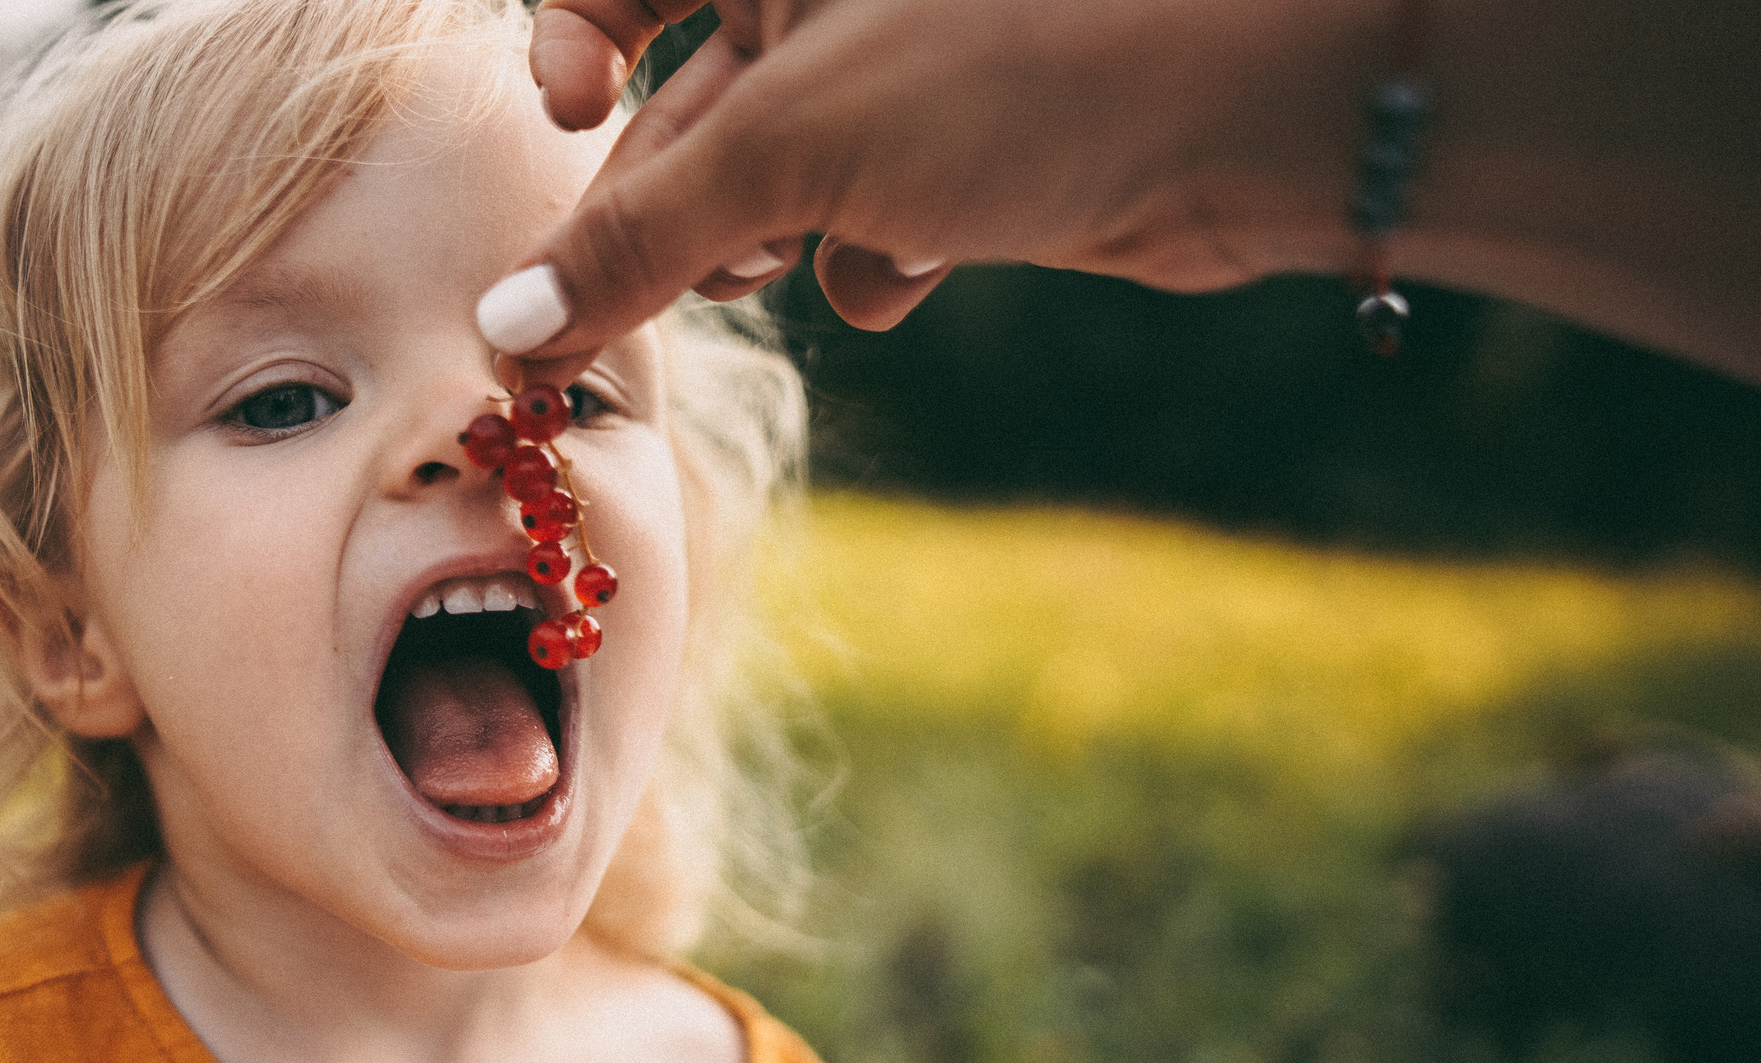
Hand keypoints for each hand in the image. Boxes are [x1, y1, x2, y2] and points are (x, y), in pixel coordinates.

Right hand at [488, 0, 1376, 378]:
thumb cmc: (1022, 62)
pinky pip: (858, 224)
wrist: (1254, 113)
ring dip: (761, 243)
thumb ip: (635, 238)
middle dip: (665, 198)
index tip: (572, 113)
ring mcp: (896, 77)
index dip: (574, 38)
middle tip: (636, 292)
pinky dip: (875, 257)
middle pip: (678, 106)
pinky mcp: (955, 160)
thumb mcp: (793, 146)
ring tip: (799, 249)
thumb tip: (506, 326)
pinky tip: (927, 257)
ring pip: (763, 184)